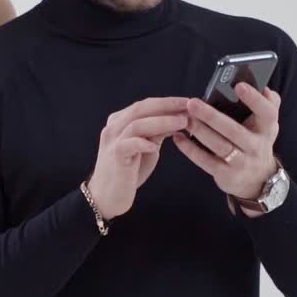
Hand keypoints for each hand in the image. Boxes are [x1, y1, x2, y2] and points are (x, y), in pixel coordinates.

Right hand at [87, 97, 188, 219]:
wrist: (107, 196)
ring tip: (182, 123)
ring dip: (162, 122)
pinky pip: (129, 144)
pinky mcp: (114, 156)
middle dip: (167, 105)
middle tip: (189, 107)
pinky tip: (157, 147)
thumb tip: (179, 119)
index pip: (146, 105)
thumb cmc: (129, 171)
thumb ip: (157, 132)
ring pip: (137, 124)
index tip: (189, 102)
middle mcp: (115, 127)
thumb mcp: (147, 147)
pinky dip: (144, 143)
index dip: (168, 101)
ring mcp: (113, 140)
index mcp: (121, 121)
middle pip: (141, 108)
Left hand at [173, 83, 280, 213]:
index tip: (239, 85)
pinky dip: (190, 149)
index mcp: (267, 129)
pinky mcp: (226, 175)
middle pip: (234, 130)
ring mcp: (241, 162)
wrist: (258, 179)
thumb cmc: (256, 142)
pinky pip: (206, 161)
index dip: (254, 99)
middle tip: (193, 102)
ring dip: (200, 131)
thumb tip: (264, 87)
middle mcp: (256, 146)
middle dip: (212, 117)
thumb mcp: (267, 125)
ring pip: (219, 146)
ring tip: (185, 118)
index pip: (267, 113)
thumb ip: (268, 104)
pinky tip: (178, 137)